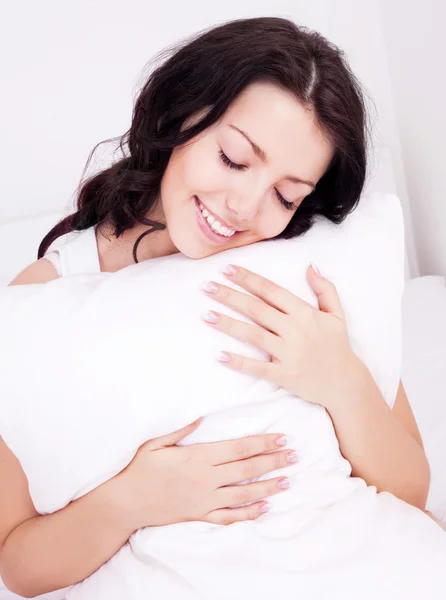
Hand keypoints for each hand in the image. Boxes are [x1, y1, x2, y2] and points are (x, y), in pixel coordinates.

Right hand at [115, 419, 294, 529]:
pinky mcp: (198, 515)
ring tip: (287, 481)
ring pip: (243, 493)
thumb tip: (202, 416)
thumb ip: (180, 429)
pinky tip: (264, 508)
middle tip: (294, 456)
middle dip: (272, 461)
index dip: (262, 443)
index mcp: (197, 457)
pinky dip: (247, 514)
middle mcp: (205, 479)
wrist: (124, 503)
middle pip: (246, 469)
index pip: (238, 448)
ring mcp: (203, 500)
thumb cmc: (138, 469)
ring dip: (267, 487)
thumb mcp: (156, 442)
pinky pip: (228, 517)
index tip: (281, 438)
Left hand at [202, 263, 362, 407]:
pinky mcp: (284, 374)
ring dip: (228, 324)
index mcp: (304, 313)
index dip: (248, 279)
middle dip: (229, 296)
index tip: (227, 269)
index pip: (271, 291)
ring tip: (206, 315)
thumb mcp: (336, 314)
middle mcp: (294, 330)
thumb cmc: (338, 346)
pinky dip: (239, 363)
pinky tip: (220, 356)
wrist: (345, 383)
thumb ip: (324, 289)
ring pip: (253, 335)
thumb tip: (310, 266)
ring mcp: (288, 353)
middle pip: (256, 309)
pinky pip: (258, 368)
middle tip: (207, 286)